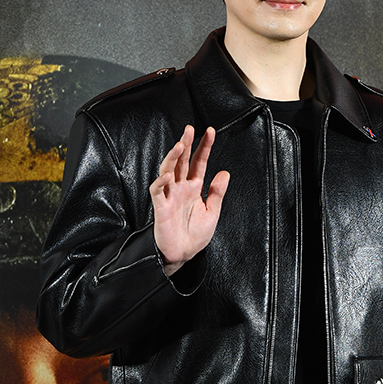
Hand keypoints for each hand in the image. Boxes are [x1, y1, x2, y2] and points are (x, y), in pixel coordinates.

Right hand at [150, 125, 229, 275]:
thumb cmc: (195, 235)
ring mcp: (170, 196)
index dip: (204, 147)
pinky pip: (158, 191)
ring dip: (173, 157)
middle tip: (190, 129)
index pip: (199, 162)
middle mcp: (181, 188)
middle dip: (185, 144)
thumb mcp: (212, 212)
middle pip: (182, 161)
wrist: (183, 254)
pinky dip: (161, 182)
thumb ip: (217, 192)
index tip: (210, 132)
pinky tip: (168, 174)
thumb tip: (224, 172)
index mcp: (194, 188)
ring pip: (168, 170)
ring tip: (180, 145)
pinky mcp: (160, 207)